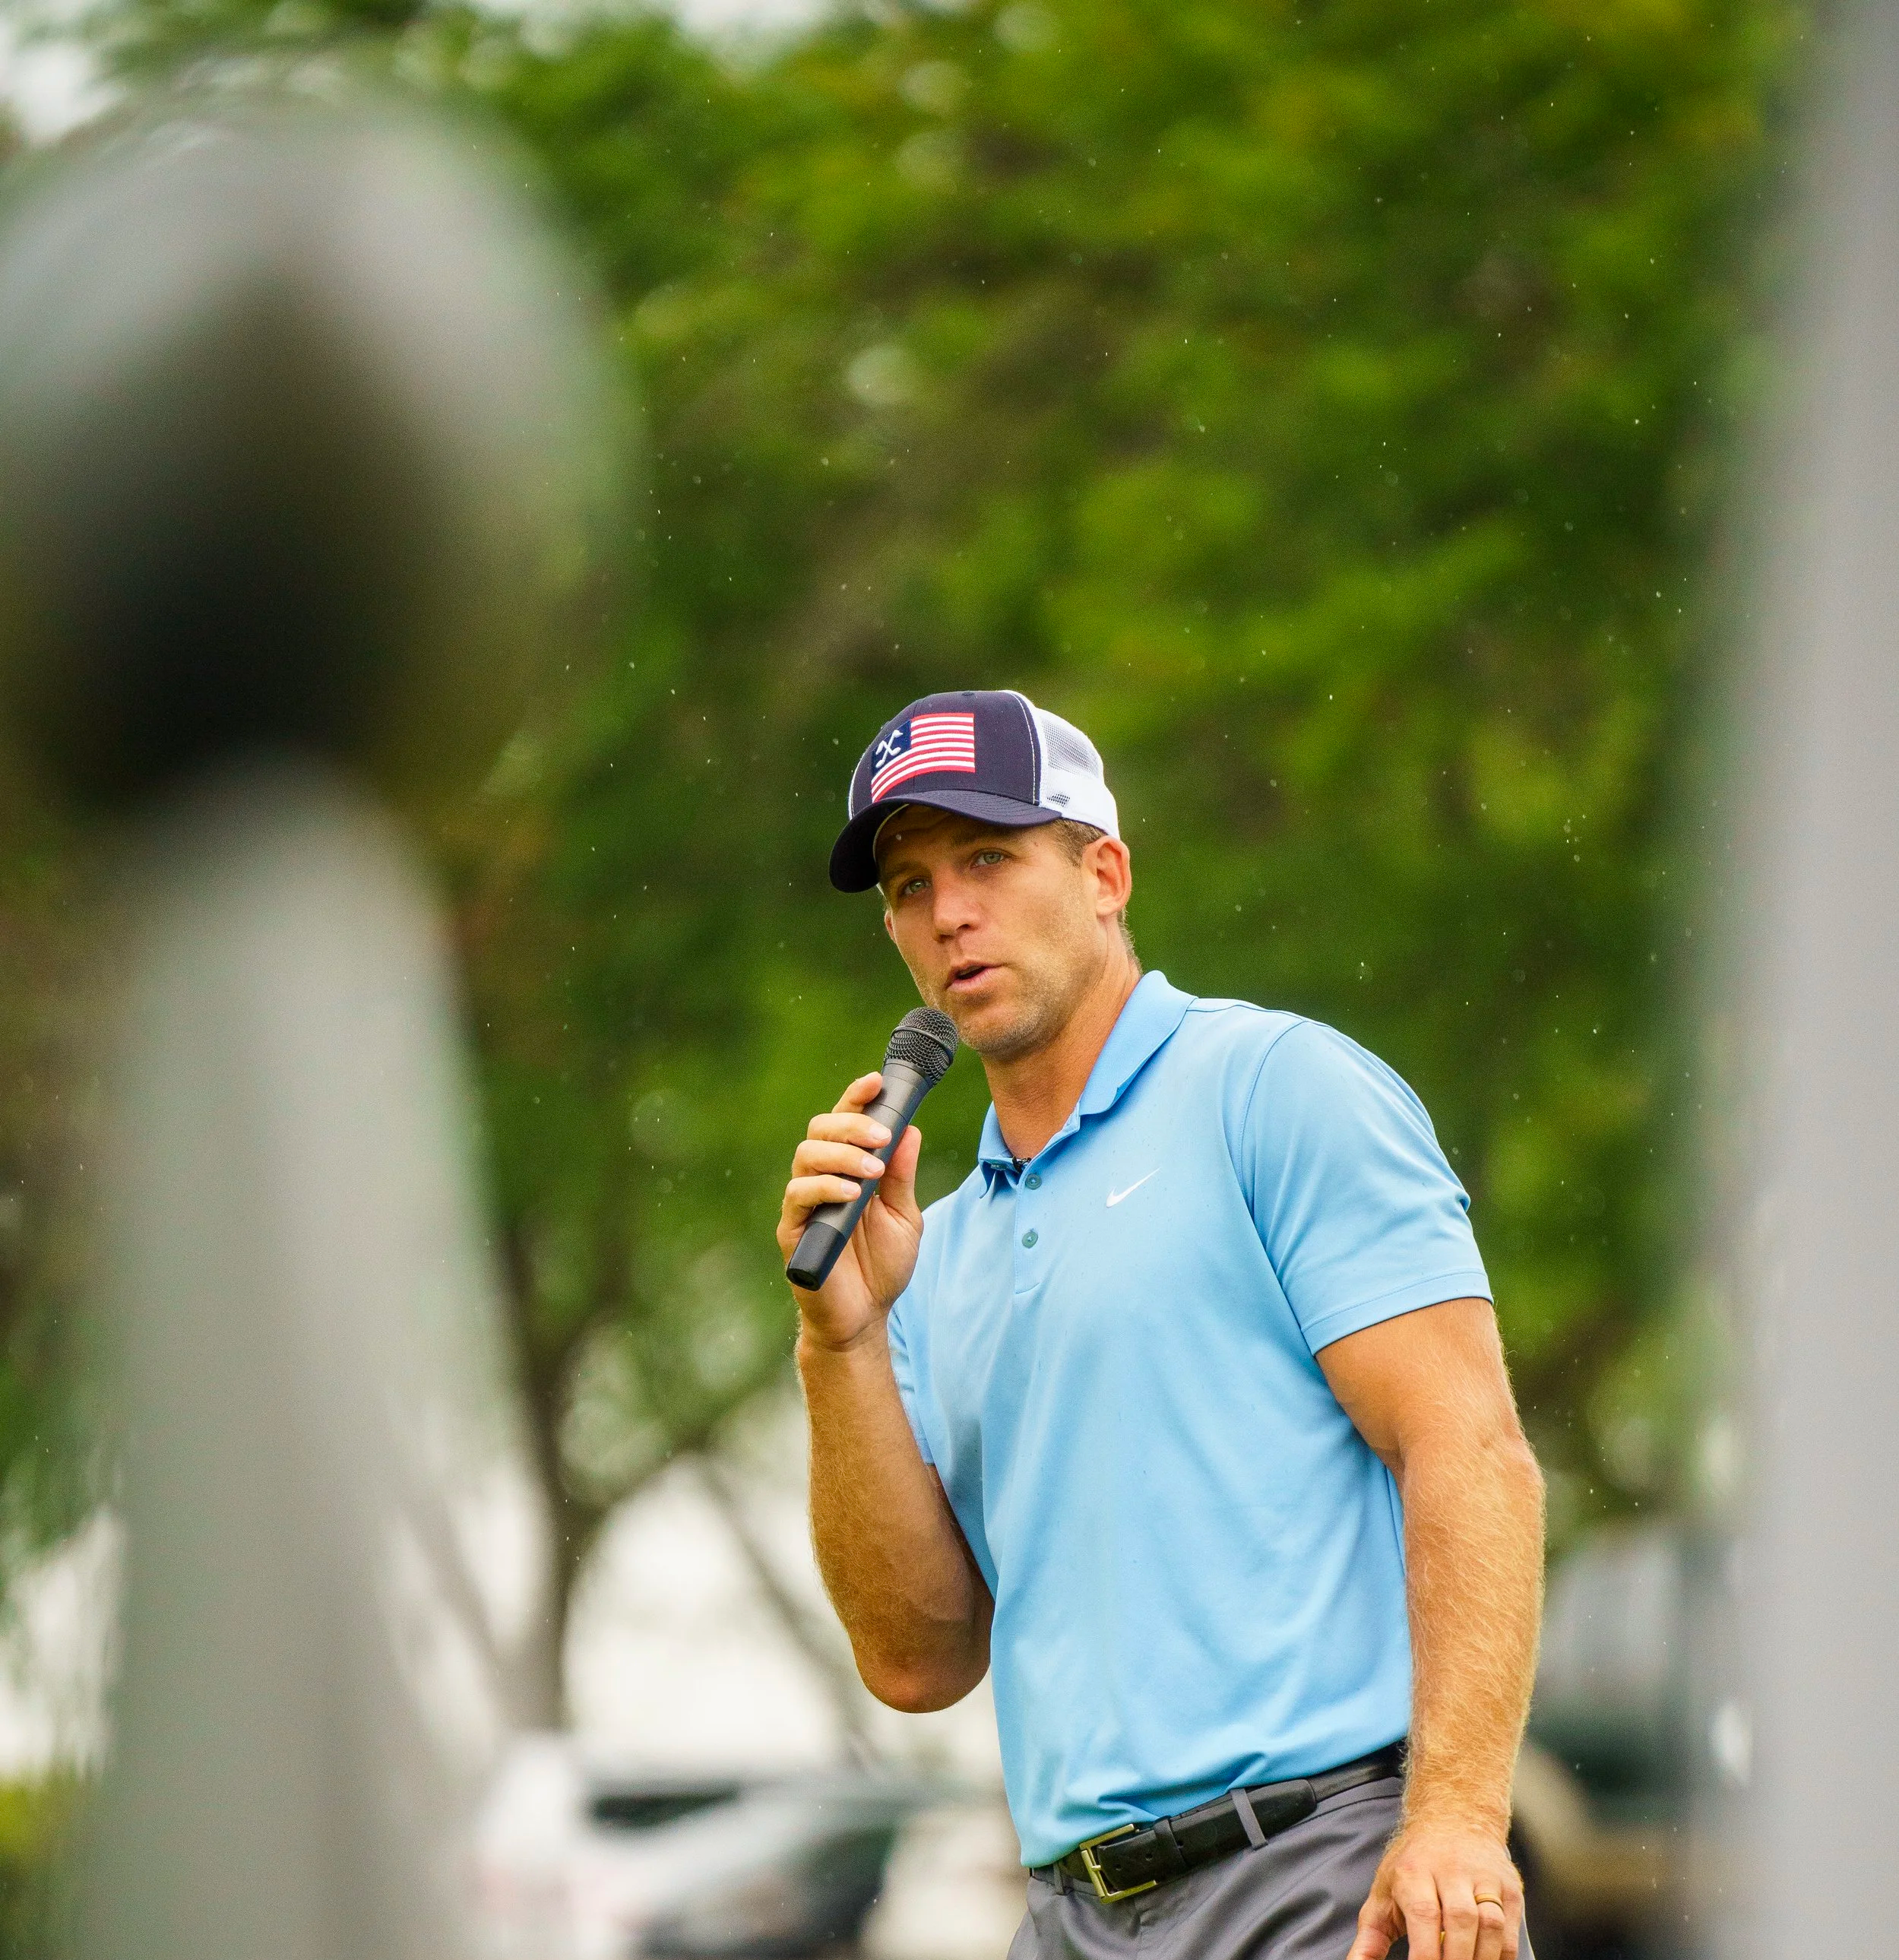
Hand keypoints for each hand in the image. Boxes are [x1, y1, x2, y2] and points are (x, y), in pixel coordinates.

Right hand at [777, 1072, 924, 1350]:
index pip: (845, 1121)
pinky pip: (799, 1196)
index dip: (857, 1097)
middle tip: (882, 1136)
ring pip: (807, 1156)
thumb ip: (902, 1176)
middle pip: (820, 1129)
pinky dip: (826, 1188)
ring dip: (842, 1155)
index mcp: (847, 1169)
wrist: (865, 1317)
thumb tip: (910, 1130)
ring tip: (873, 1169)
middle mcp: (821, 1178)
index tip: (877, 1081)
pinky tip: (852, 1195)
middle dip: (851, 1123)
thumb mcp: (904, 1216)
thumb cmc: (882, 1266)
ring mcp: (804, 1203)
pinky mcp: (793, 1229)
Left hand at [1346, 1816, 1522, 1959]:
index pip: (1424, 1914)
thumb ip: (1369, 1939)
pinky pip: (1509, 1933)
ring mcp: (1484, 1877)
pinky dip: (1501, 1957)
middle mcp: (1451, 1869)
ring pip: (1490, 1926)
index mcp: (1413, 1871)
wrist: (1455, 1819)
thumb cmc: (1413, 1865)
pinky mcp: (1508, 1888)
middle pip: (1460, 1921)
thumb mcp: (1383, 1893)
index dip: (1426, 1954)